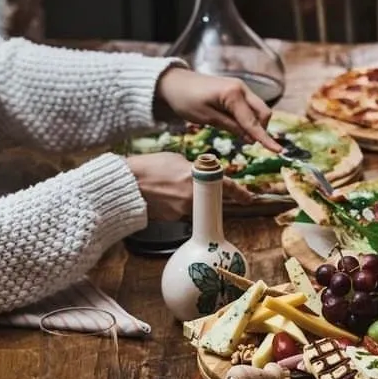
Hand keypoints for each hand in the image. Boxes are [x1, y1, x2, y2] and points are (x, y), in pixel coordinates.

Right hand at [126, 152, 254, 218]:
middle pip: (211, 199)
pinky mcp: (174, 218)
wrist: (128, 184)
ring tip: (169, 188)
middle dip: (209, 196)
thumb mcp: (176, 160)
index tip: (249, 198)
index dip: (239, 193)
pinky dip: (176, 204)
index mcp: (196, 177)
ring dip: (188, 198)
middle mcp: (193, 196)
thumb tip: (201, 175)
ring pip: (195, 205)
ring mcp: (184, 209)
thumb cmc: (149, 168)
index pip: (225, 185)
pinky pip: (182, 211)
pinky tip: (163, 196)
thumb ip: (193, 168)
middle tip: (197, 190)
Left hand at [156, 68, 281, 151]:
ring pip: (259, 110)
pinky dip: (248, 119)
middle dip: (261, 130)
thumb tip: (251, 139)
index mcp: (233, 95)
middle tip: (247, 142)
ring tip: (240, 135)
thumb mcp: (207, 118)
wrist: (174, 83)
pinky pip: (250, 107)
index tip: (278, 151)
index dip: (265, 139)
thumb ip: (231, 127)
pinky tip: (237, 126)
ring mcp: (240, 88)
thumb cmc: (186, 100)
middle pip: (264, 113)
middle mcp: (242, 89)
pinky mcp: (237, 91)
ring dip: (255, 125)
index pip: (253, 122)